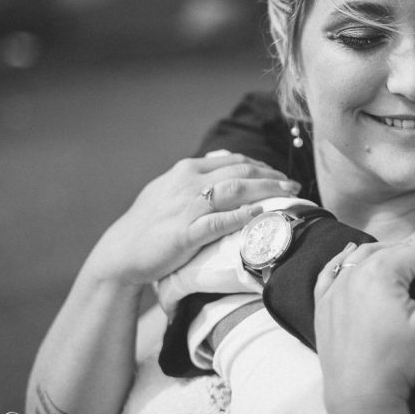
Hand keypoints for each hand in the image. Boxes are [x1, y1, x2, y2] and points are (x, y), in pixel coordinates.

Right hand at [82, 152, 300, 288]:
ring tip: (288, 195)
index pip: (233, 161)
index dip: (261, 166)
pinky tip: (261, 215)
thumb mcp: (169, 190)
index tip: (280, 174)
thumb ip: (195, 177)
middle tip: (293, 185)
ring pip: (236, 190)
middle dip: (272, 176)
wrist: (120, 252)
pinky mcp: (186, 233)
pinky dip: (242, 216)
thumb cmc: (148, 224)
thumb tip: (222, 163)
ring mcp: (187, 207)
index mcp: (186, 170)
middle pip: (241, 172)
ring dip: (266, 190)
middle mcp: (189, 183)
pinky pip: (219, 221)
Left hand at [313, 243, 414, 413]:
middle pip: (393, 250)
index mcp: (381, 271)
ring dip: (387, 257)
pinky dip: (345, 261)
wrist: (360, 398)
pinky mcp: (322, 304)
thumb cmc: (399, 363)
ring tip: (406, 272)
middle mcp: (353, 272)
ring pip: (363, 255)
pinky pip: (332, 271)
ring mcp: (334, 288)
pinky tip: (352, 258)